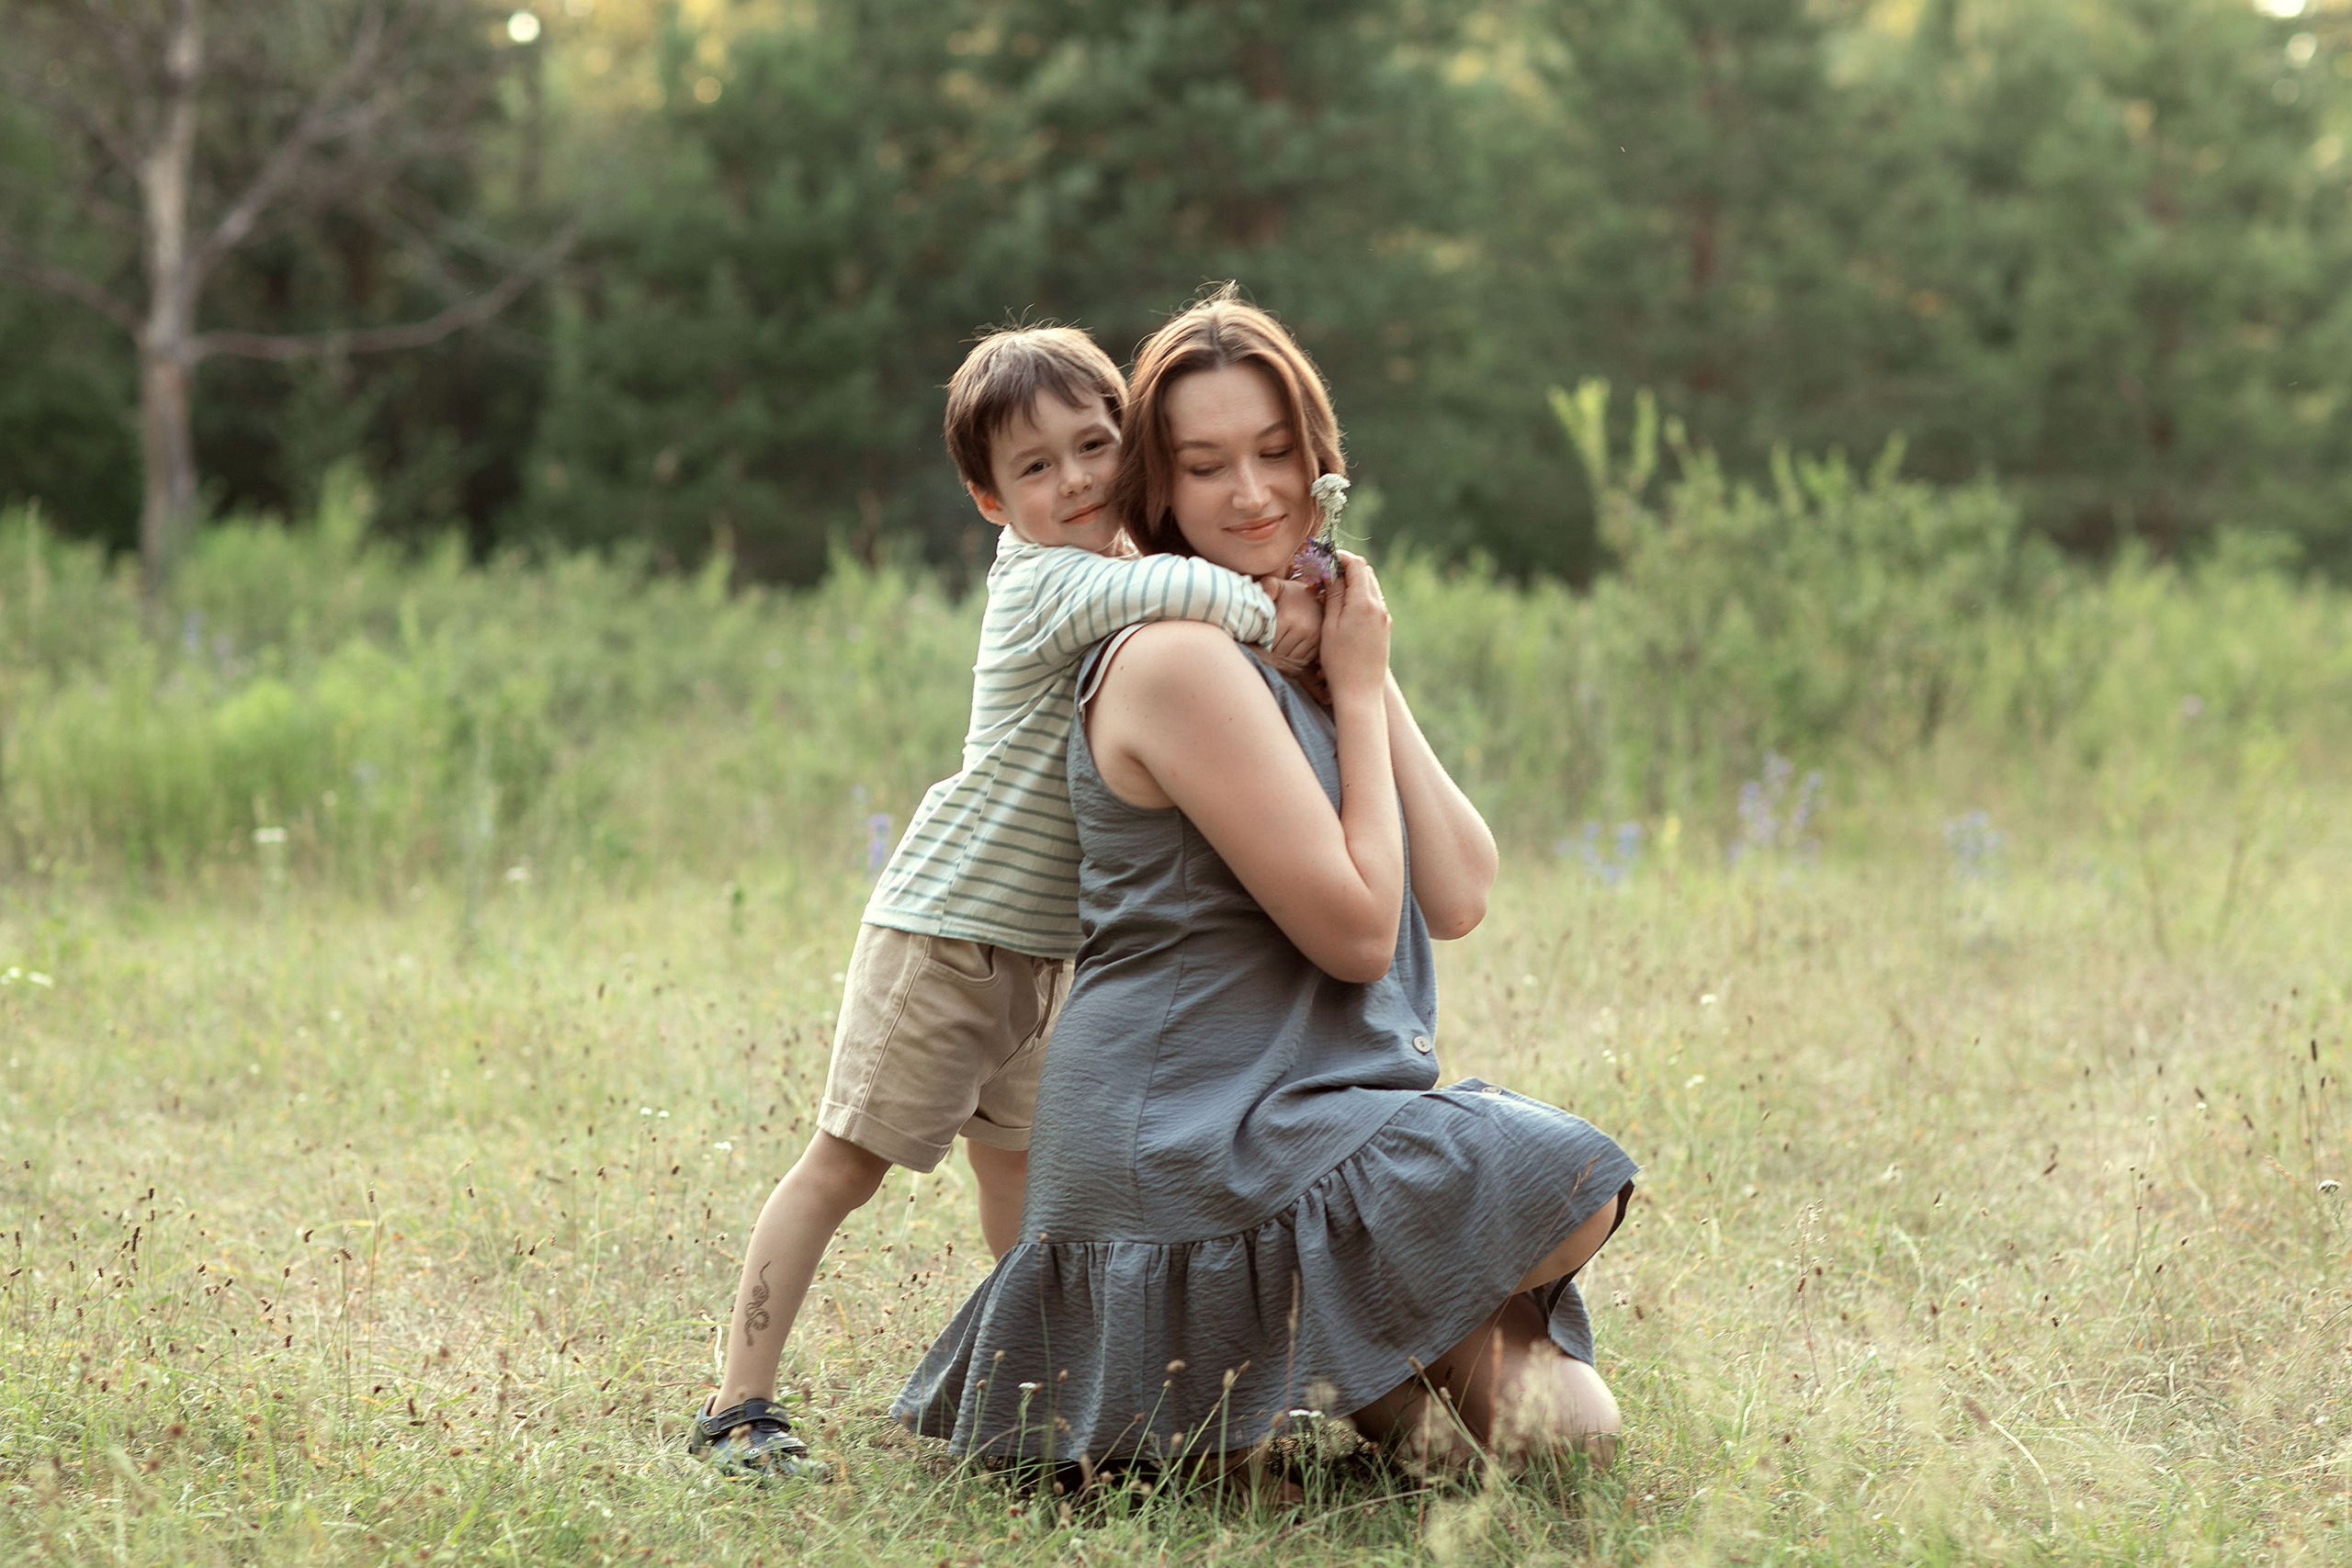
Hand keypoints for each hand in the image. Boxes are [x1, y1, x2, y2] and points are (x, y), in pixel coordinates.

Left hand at [1257, 575, 1325, 676]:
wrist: (1319, 595)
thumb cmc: (1292, 593)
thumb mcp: (1278, 584)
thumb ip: (1267, 586)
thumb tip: (1266, 597)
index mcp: (1288, 617)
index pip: (1269, 642)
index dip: (1262, 644)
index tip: (1258, 640)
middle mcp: (1303, 630)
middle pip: (1280, 653)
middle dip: (1271, 652)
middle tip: (1265, 648)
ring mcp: (1313, 639)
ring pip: (1291, 659)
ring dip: (1283, 657)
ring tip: (1277, 650)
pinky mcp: (1319, 645)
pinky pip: (1303, 660)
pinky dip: (1294, 659)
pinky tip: (1288, 652)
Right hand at [1319, 551, 1388, 701]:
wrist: (1360, 692)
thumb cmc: (1338, 661)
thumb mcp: (1330, 625)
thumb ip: (1333, 594)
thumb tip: (1331, 570)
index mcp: (1364, 603)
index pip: (1356, 565)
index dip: (1339, 557)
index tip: (1322, 560)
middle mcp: (1379, 606)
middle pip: (1365, 572)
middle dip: (1345, 568)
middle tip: (1322, 576)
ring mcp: (1384, 617)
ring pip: (1370, 587)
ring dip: (1351, 583)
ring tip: (1329, 593)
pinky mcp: (1385, 627)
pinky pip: (1373, 602)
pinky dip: (1358, 597)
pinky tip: (1341, 609)